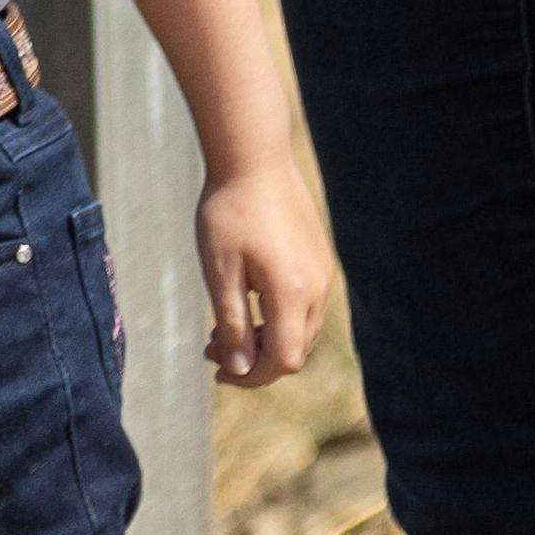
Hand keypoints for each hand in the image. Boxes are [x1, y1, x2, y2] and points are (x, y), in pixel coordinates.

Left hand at [196, 152, 338, 387]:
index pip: (283, 361)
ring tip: (223, 326)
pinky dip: (279, 315)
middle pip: (294, 349)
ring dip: (266, 337)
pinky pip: (305, 304)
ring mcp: (323, 273)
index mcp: (292, 294)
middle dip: (254, 358)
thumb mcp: (220, 272)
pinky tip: (248, 298)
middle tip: (211, 346)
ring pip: (301, 328)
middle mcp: (317, 288)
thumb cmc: (229, 213)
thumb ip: (232, 325)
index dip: (251, 376)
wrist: (253, 159)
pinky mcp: (320, 258)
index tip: (217, 369)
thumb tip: (240, 370)